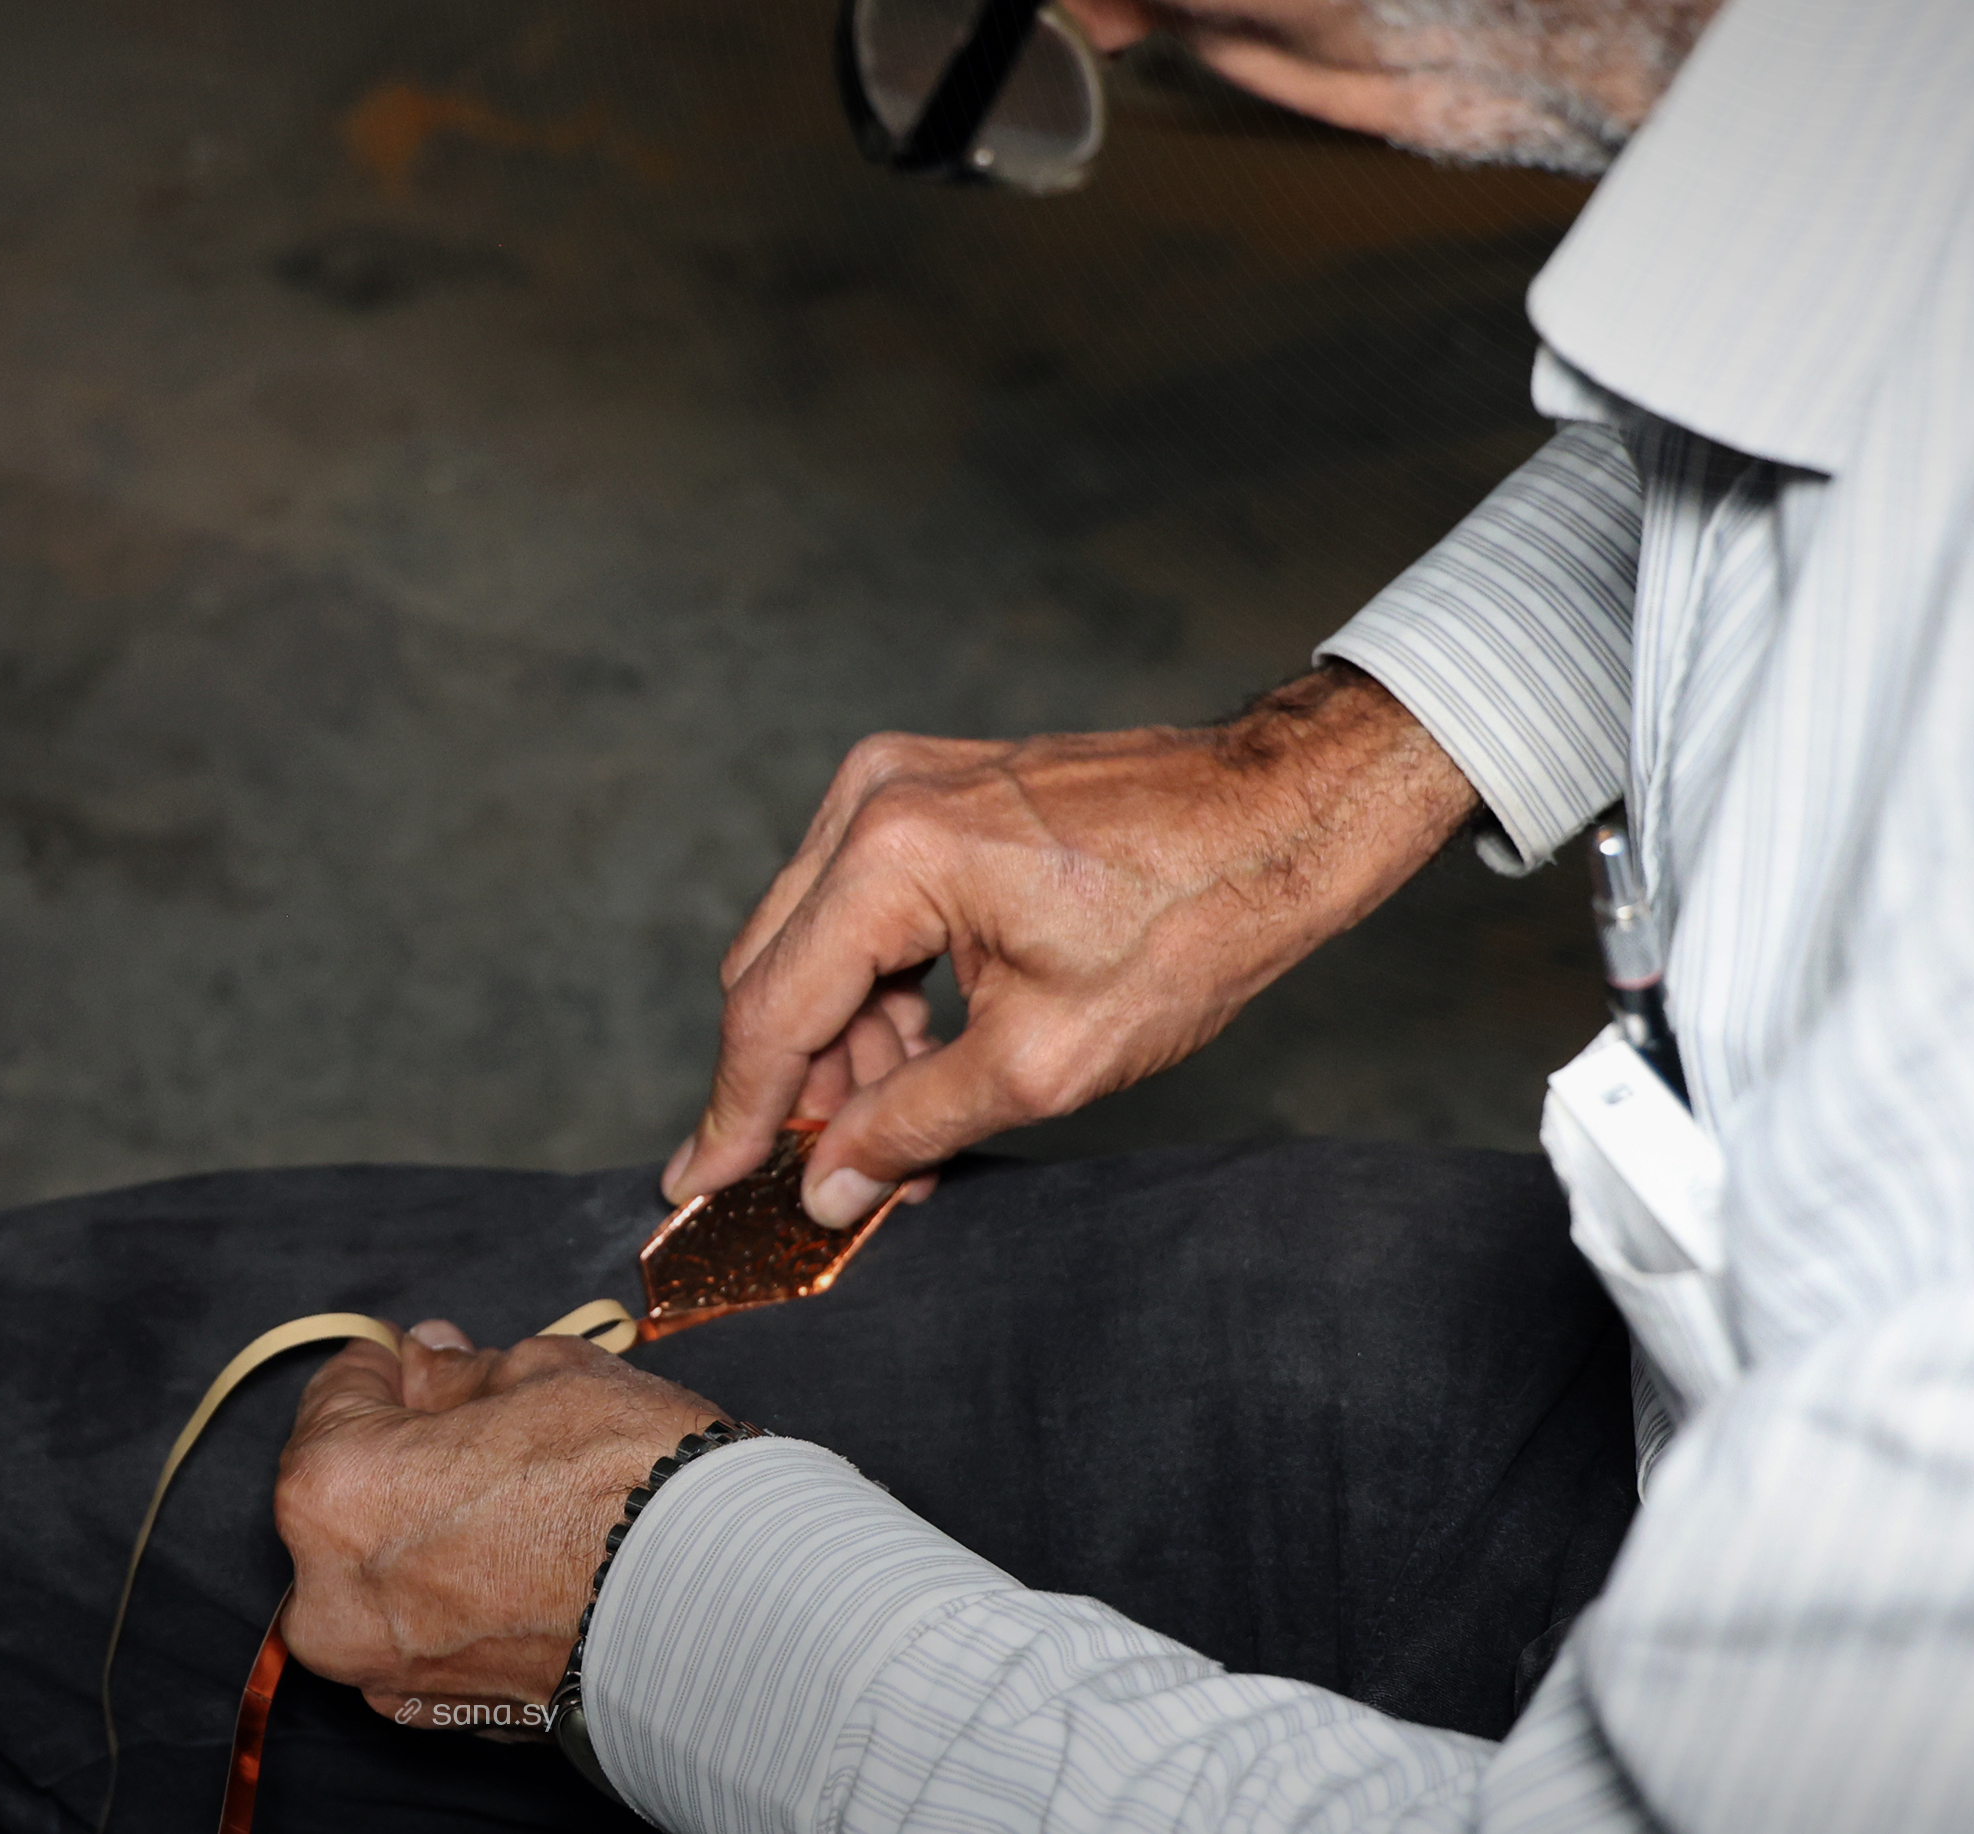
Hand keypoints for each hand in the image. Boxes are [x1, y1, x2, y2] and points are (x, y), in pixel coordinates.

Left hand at [274, 1321, 722, 1726]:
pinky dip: (455, 1599)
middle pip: (345, 1493)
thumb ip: (456, 1371)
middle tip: (484, 1429)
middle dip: (403, 1452)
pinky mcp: (440, 1716)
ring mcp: (383, 1669)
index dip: (388, 1367)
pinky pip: (423, 1633)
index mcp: (332, 1492)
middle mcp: (332, 1596)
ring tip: (517, 1500)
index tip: (426, 1358)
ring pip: (382, 1571)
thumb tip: (426, 1362)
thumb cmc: (628, 1479)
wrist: (725, 1602)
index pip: (334, 1397)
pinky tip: (524, 1565)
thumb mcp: (538, 1372)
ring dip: (425, 1530)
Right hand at [673, 664, 1476, 1223]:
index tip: (695, 1190)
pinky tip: (921, 1060)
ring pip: (812, 943)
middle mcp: (871, 799)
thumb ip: (911, 1127)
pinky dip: (877, 989)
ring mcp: (894, 782)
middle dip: (793, 1087)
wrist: (1278, 819)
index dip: (733, 1115)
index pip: (771, 1009)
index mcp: (890, 856)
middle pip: (773, 971)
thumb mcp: (1044, 1063)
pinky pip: (858, 905)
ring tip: (895, 1135)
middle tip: (816, 1181)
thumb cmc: (1188, 922)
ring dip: (841, 1045)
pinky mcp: (924, 789)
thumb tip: (824, 1186)